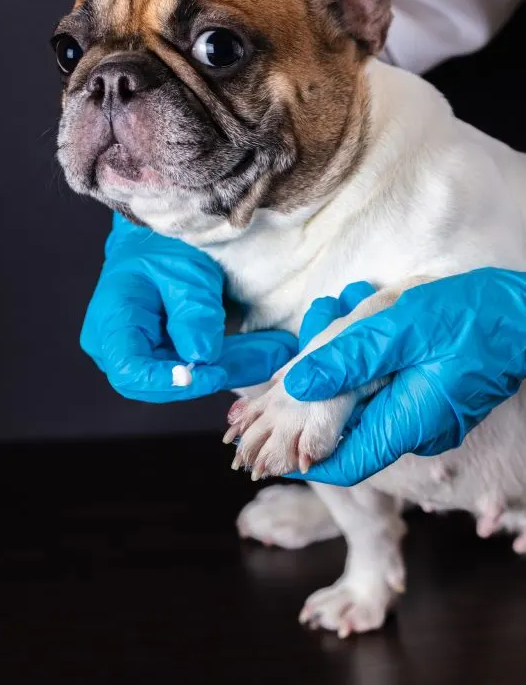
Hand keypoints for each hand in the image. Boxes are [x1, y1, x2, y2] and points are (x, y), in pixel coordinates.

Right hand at [81, 214, 296, 401]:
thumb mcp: (180, 270)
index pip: (132, 372)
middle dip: (220, 372)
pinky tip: (269, 348)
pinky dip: (235, 356)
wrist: (156, 236)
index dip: (169, 382)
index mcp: (112, 323)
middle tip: (267, 355)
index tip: (210, 374)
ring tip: (278, 348)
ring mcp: (147, 352)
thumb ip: (192, 313)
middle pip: (166, 381)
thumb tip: (202, 357)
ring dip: (237, 364)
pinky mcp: (170, 351)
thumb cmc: (159, 245)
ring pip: (191, 374)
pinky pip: (202, 363)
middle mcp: (123, 346)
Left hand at [285, 268, 525, 485]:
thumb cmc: (468, 319)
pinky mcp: (435, 402)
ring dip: (344, 370)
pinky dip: (367, 367)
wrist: (522, 315)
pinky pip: (389, 393)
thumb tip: (296, 383)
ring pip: (368, 406)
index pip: (344, 463)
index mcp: (407, 424)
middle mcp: (417, 431)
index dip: (306, 455)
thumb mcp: (400, 330)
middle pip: (351, 428)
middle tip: (303, 351)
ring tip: (334, 316)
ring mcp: (428, 419)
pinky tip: (365, 325)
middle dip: (320, 394)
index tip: (275, 439)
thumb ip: (347, 357)